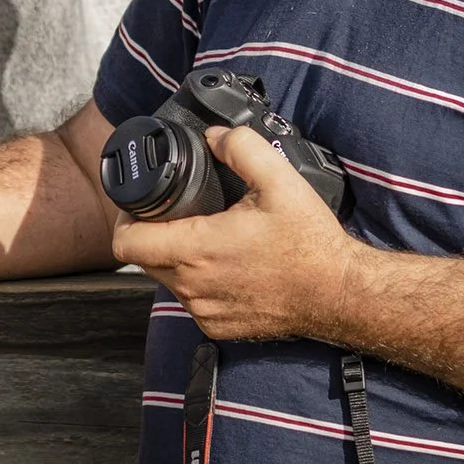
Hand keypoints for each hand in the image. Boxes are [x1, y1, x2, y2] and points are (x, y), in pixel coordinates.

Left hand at [110, 125, 359, 340]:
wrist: (339, 294)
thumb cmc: (310, 243)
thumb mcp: (279, 180)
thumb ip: (241, 147)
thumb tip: (214, 136)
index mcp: (197, 250)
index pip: (126, 243)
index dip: (123, 218)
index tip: (137, 203)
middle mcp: (193, 287)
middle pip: (143, 259)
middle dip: (150, 233)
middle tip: (174, 211)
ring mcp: (205, 311)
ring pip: (167, 280)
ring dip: (174, 257)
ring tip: (202, 234)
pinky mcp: (219, 327)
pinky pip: (191, 300)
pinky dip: (197, 280)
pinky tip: (222, 263)